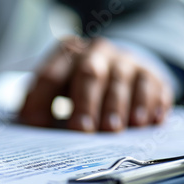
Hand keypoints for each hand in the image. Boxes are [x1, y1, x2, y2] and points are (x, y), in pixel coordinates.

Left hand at [20, 36, 172, 131]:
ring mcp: (125, 60)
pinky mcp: (151, 72)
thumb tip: (30, 127)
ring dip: (117, 107)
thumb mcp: (54, 91)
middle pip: (89, 74)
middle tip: (84, 129)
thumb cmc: (78, 86)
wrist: (119, 66)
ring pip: (121, 80)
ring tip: (114, 129)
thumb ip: (39, 106)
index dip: (42, 100)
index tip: (38, 124)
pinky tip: (147, 121)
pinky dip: (150, 104)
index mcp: (66, 55)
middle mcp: (96, 52)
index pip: (50, 76)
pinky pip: (153, 85)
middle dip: (85, 103)